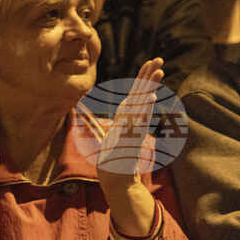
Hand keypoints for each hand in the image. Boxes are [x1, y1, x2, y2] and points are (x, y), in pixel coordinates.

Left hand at [96, 57, 163, 186]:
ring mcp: (135, 129)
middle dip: (149, 76)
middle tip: (159, 58)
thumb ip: (92, 125)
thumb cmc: (110, 161)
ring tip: (159, 71)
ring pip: (144, 104)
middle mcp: (133, 121)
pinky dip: (145, 109)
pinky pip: (141, 121)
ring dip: (151, 87)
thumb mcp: (100, 139)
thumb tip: (79, 114)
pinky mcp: (134, 139)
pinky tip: (151, 97)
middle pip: (142, 93)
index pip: (136, 93)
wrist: (118, 181)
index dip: (142, 77)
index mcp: (127, 118)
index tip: (150, 62)